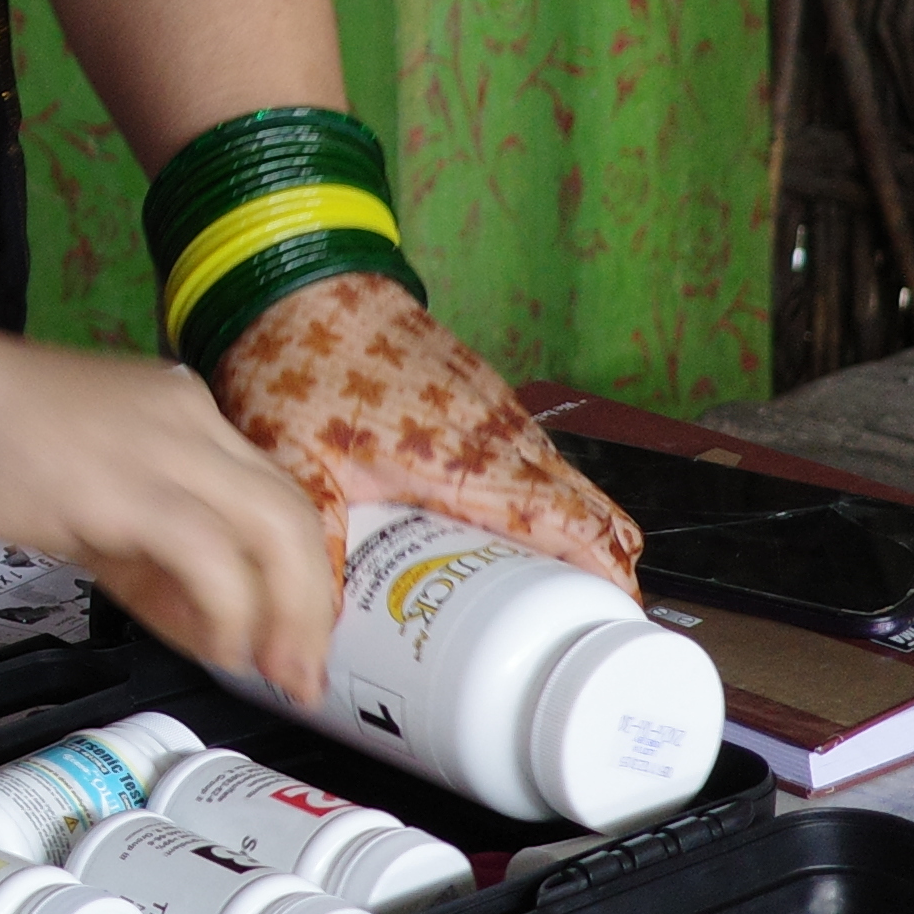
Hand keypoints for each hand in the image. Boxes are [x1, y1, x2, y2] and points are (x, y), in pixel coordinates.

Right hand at [0, 331, 346, 699]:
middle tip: (302, 671)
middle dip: (310, 603)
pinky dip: (230, 613)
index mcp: (183, 412)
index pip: (269, 494)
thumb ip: (147, 549)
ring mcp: (167, 448)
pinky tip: (218, 650)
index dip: (293, 572)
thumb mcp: (86, 496)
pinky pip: (212, 560)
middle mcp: (192, 420)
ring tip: (274, 674)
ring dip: (287, 617)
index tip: (289, 633)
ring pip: (274, 532)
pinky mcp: (132, 489)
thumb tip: (202, 622)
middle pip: (291, 512)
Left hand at [211, 272, 645, 590]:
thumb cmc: (300, 360)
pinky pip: (531, 453)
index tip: (619, 617)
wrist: (301, 279)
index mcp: (471, 460)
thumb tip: (309, 635)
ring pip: (562, 479)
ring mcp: (495, 410)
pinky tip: (504, 525)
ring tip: (552, 589)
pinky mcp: (479, 394)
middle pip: (588, 509)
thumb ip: (314, 548)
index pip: (572, 525)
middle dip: (602, 564)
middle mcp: (500, 434)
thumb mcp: (295, 464)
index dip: (606, 574)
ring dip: (572, 528)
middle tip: (586, 624)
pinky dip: (540, 493)